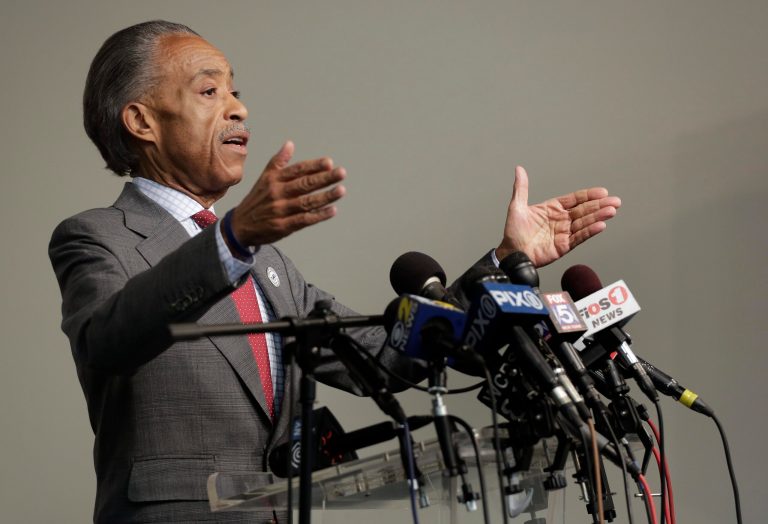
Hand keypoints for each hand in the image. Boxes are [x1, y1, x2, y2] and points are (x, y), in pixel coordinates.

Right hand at [231, 141, 345, 245]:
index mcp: (273, 179)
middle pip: (304, 184)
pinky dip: (319, 215)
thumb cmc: (257, 199)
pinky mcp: (283, 226)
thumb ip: (278, 161)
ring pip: (307, 202)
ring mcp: (281, 210)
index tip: (329, 162)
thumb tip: (290, 143)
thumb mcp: (264, 178)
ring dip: (325, 196)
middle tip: (341, 172)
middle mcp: (277, 193)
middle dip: (324, 178)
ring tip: (341, 190)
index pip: (297, 170)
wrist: (240, 225)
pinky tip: (333, 210)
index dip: (313, 166)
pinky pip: (304, 220)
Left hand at [496, 166, 620, 266]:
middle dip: (599, 205)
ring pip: (584, 223)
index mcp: (552, 209)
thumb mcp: (517, 207)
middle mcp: (561, 220)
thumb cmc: (513, 232)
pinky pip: (579, 237)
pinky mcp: (564, 246)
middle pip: (583, 210)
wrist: (511, 252)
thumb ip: (521, 188)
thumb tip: (519, 169)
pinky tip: (600, 225)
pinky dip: (589, 231)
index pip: (574, 200)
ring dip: (598, 217)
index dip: (588, 195)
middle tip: (615, 201)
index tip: (602, 192)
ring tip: (611, 211)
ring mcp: (563, 233)